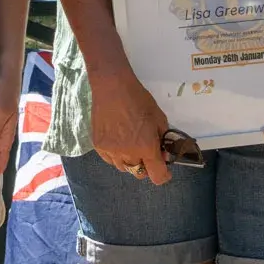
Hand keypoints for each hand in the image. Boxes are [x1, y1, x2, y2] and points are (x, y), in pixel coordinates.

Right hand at [90, 69, 172, 185]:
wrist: (112, 87)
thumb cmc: (139, 99)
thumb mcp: (159, 118)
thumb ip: (163, 139)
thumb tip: (163, 153)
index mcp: (146, 147)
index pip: (157, 176)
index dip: (163, 175)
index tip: (165, 170)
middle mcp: (128, 154)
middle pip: (139, 173)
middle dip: (146, 166)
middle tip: (146, 151)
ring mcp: (111, 151)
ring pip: (123, 167)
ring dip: (130, 160)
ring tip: (130, 143)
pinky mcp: (98, 146)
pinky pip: (110, 159)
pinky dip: (116, 155)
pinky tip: (118, 140)